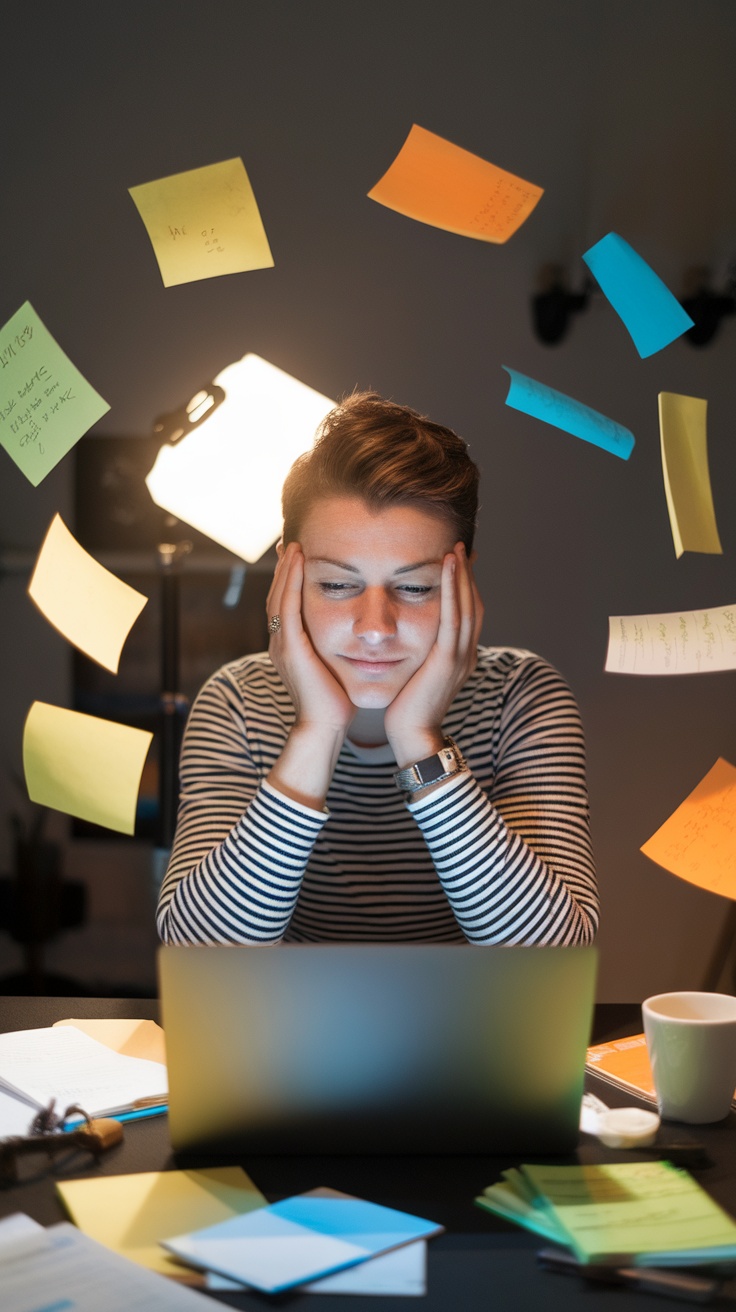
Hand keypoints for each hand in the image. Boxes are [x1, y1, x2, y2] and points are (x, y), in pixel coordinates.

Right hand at [266, 542, 353, 734]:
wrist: (325, 726)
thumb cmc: (335, 702)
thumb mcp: (334, 667)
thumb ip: (336, 649)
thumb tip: (356, 635)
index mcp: (289, 646)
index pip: (285, 604)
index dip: (289, 580)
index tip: (297, 558)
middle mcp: (280, 642)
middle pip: (277, 595)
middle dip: (283, 569)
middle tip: (289, 542)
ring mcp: (282, 644)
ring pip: (278, 596)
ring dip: (285, 569)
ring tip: (292, 545)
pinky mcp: (290, 647)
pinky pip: (287, 605)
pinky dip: (291, 581)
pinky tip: (298, 562)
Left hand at [384, 543, 482, 765]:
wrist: (413, 736)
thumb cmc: (408, 708)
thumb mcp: (418, 675)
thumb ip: (421, 655)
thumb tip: (409, 638)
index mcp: (460, 657)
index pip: (468, 614)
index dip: (466, 587)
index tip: (459, 563)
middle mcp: (466, 654)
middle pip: (474, 605)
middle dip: (469, 575)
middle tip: (463, 547)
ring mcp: (460, 657)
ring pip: (467, 607)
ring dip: (463, 576)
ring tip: (457, 549)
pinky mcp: (447, 660)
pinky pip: (453, 618)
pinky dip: (453, 590)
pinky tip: (448, 569)